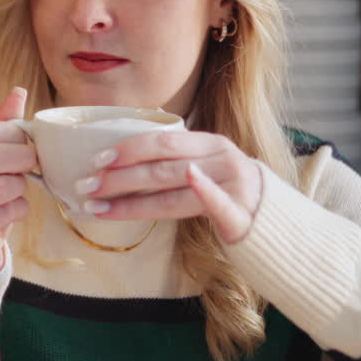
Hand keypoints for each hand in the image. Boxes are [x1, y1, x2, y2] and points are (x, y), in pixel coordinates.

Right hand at [0, 87, 35, 282]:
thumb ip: (2, 129)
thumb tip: (18, 92)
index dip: (18, 137)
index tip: (29, 146)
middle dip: (23, 159)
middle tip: (34, 165)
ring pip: (2, 187)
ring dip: (20, 190)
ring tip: (16, 193)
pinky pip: (7, 213)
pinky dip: (19, 212)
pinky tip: (11, 214)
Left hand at [82, 130, 261, 243]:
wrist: (275, 218)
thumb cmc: (227, 189)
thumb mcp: (205, 165)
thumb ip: (173, 158)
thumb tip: (118, 157)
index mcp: (209, 143)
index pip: (161, 141)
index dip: (128, 149)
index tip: (96, 159)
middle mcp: (220, 159)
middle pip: (161, 168)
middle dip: (119, 177)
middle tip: (85, 185)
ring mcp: (231, 185)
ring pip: (173, 192)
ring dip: (130, 202)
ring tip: (96, 206)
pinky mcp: (240, 214)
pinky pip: (217, 202)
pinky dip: (204, 190)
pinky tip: (188, 182)